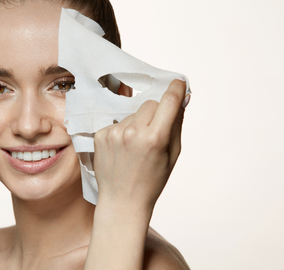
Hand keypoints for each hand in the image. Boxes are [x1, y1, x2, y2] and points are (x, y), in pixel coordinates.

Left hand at [93, 79, 187, 210]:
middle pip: (149, 104)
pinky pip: (118, 122)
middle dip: (156, 112)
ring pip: (132, 113)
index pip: (168, 101)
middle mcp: (133, 132)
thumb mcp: (173, 154)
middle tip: (155, 132)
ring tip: (135, 146)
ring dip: (138, 122)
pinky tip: (123, 149)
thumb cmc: (152, 180)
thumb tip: (182, 98)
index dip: (176, 88)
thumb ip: (177, 124)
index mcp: (155, 138)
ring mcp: (114, 133)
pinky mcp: (100, 135)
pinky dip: (123, 130)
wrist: (122, 200)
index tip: (179, 82)